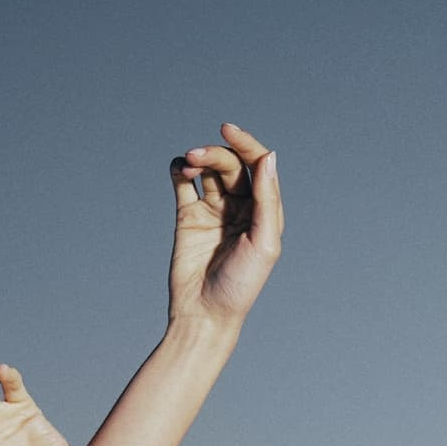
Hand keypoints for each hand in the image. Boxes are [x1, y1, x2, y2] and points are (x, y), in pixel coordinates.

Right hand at [167, 123, 282, 331]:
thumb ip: (267, 200)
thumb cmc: (240, 286)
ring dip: (198, 159)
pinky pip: (184, 184)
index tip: (228, 131)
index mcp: (264, 211)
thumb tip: (269, 156)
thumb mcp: (263, 243)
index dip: (246, 144)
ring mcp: (213, 211)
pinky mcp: (187, 218)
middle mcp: (240, 207)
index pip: (257, 165)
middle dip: (216, 154)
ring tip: (188, 163)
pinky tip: (178, 167)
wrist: (204, 314)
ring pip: (208, 170)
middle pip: (231, 164)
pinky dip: (180, 169)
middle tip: (198, 156)